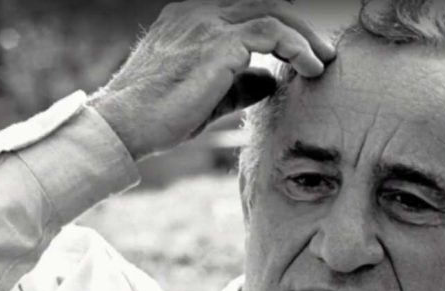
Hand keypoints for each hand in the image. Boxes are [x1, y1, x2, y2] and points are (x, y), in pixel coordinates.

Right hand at [89, 0, 335, 159]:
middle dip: (299, 26)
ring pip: (274, 12)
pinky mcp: (217, 43)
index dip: (279, 26)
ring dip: (305, 37)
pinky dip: (297, 48)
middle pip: (265, 4)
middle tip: (321, 52)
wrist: (123, 125)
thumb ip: (238, 83)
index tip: (301, 48)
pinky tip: (309, 68)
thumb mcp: (205, 96)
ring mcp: (207, 23)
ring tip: (321, 62)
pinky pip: (273, 34)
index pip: (245, 10)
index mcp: (189, 18)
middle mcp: (197, 12)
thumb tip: (270, 80)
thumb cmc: (155, 116)